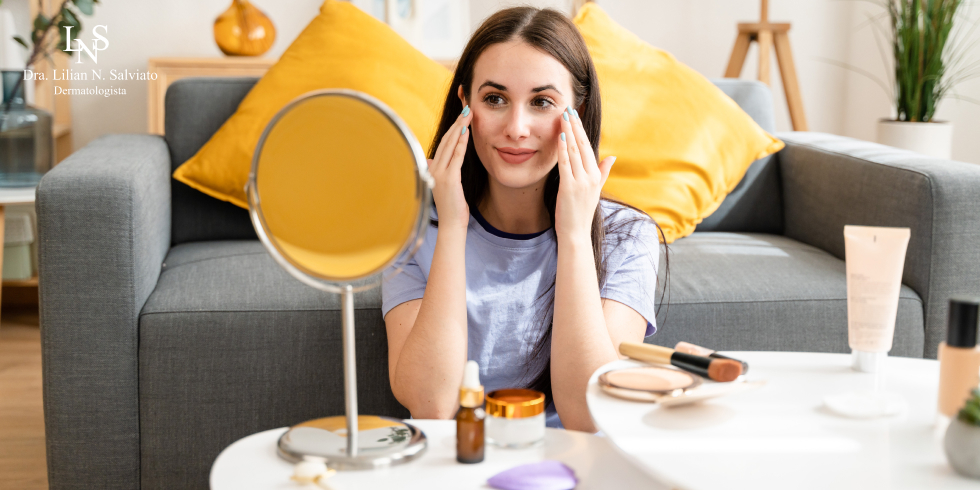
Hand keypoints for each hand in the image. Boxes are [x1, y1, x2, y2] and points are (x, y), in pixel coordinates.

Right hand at [428, 104, 472, 231]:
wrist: (451, 224)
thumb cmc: (451, 207)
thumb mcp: (443, 186)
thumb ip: (438, 171)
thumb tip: (430, 160)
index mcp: (431, 169)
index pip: (442, 143)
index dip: (452, 128)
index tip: (461, 116)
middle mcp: (432, 168)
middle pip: (445, 139)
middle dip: (457, 122)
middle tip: (466, 108)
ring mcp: (439, 173)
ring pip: (450, 144)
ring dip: (460, 127)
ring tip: (468, 114)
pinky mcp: (449, 178)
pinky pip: (456, 156)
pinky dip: (461, 142)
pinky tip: (466, 131)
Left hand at [555, 106, 614, 239]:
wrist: (576, 233)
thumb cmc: (581, 213)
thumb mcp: (595, 190)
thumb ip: (603, 172)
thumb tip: (612, 157)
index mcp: (596, 175)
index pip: (588, 148)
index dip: (581, 131)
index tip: (576, 116)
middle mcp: (591, 177)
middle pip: (582, 146)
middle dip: (575, 127)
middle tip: (569, 110)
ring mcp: (581, 182)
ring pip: (574, 152)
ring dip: (568, 133)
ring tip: (563, 118)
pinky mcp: (569, 188)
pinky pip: (566, 164)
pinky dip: (563, 149)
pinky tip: (560, 137)